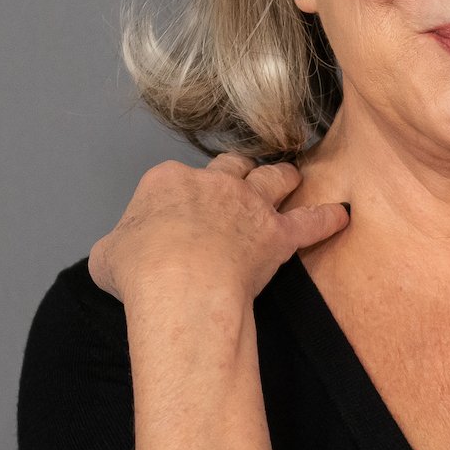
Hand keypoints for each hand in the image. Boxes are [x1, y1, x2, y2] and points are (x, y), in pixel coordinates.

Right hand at [86, 152, 348, 308]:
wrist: (180, 282)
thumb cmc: (140, 270)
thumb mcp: (108, 257)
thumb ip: (117, 249)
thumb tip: (118, 257)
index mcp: (166, 182)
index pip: (176, 180)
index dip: (180, 197)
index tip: (179, 215)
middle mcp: (212, 184)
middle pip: (230, 168)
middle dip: (235, 173)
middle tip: (240, 180)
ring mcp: (248, 206)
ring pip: (272, 178)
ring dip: (282, 178)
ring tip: (291, 178)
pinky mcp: (277, 235)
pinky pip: (310, 222)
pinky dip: (326, 219)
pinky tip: (341, 216)